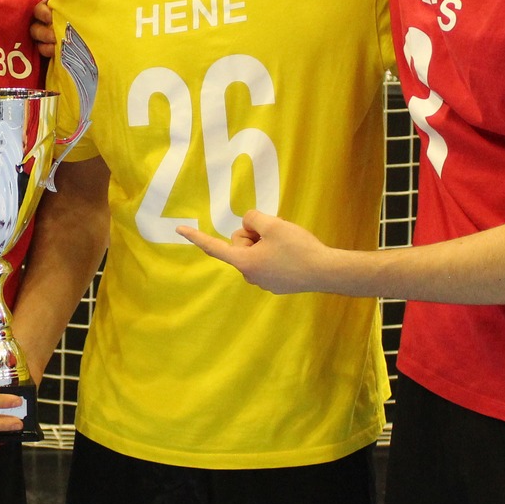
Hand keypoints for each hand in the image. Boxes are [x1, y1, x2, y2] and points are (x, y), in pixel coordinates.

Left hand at [178, 210, 336, 294]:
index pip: (214, 247)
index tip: (178, 229)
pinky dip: (276, 253)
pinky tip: (293, 254)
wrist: (326, 271)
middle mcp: (249, 276)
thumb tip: (248, 223)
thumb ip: (253, 219)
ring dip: (266, 243)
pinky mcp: (277, 284)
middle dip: (253, 234)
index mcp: (244, 263)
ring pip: (255, 252)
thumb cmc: (297, 248)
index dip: (196, 236)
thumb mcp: (272, 224)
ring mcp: (263, 282)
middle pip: (240, 244)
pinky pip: (267, 261)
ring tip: (287, 243)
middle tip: (275, 232)